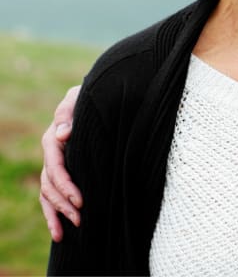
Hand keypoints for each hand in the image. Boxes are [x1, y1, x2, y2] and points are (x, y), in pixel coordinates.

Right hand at [39, 85, 81, 241]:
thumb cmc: (90, 97)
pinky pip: (49, 197)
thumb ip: (69, 112)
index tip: (80, 200)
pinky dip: (52, 215)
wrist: (98, 97)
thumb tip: (63, 133)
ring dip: (57, 213)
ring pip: (47, 194)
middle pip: (50, 184)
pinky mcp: (60, 173)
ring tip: (72, 229)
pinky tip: (58, 232)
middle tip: (81, 218)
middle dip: (64, 203)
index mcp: (54, 138)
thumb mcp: (79, 98)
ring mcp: (54, 164)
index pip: (55, 166)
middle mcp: (51, 154)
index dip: (66, 185)